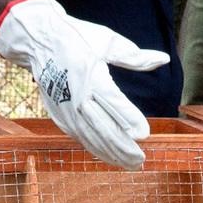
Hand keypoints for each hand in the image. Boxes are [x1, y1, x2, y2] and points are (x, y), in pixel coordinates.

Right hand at [0, 0, 168, 170]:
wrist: (38, 42)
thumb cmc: (76, 38)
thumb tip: (164, 60)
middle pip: (103, 127)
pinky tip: (112, 158)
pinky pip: (82, 139)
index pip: (113, 102)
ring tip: (132, 164)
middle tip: (142, 159)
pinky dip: (98, 150)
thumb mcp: (107, 41)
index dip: (129, 119)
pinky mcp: (61, 118)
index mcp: (91, 76)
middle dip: (123, 147)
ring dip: (113, 154)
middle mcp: (77, 97)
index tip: (145, 134)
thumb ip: (135, 57)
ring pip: (92, 138)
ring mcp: (67, 110)